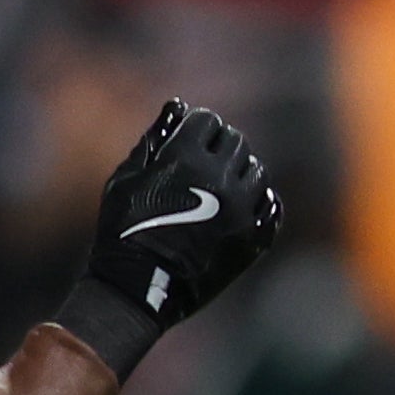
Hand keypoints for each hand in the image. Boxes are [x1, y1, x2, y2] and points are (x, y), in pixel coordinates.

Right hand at [53, 100, 282, 380]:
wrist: (140, 288)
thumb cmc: (124, 230)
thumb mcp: (126, 178)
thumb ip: (153, 139)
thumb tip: (176, 107)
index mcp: (186, 159)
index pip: (208, 121)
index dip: (197, 127)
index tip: (190, 138)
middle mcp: (221, 179)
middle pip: (235, 142)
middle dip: (219, 146)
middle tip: (205, 161)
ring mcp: (243, 210)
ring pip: (256, 171)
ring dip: (240, 172)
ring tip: (221, 186)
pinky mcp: (254, 238)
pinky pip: (270, 207)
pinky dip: (259, 201)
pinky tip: (242, 206)